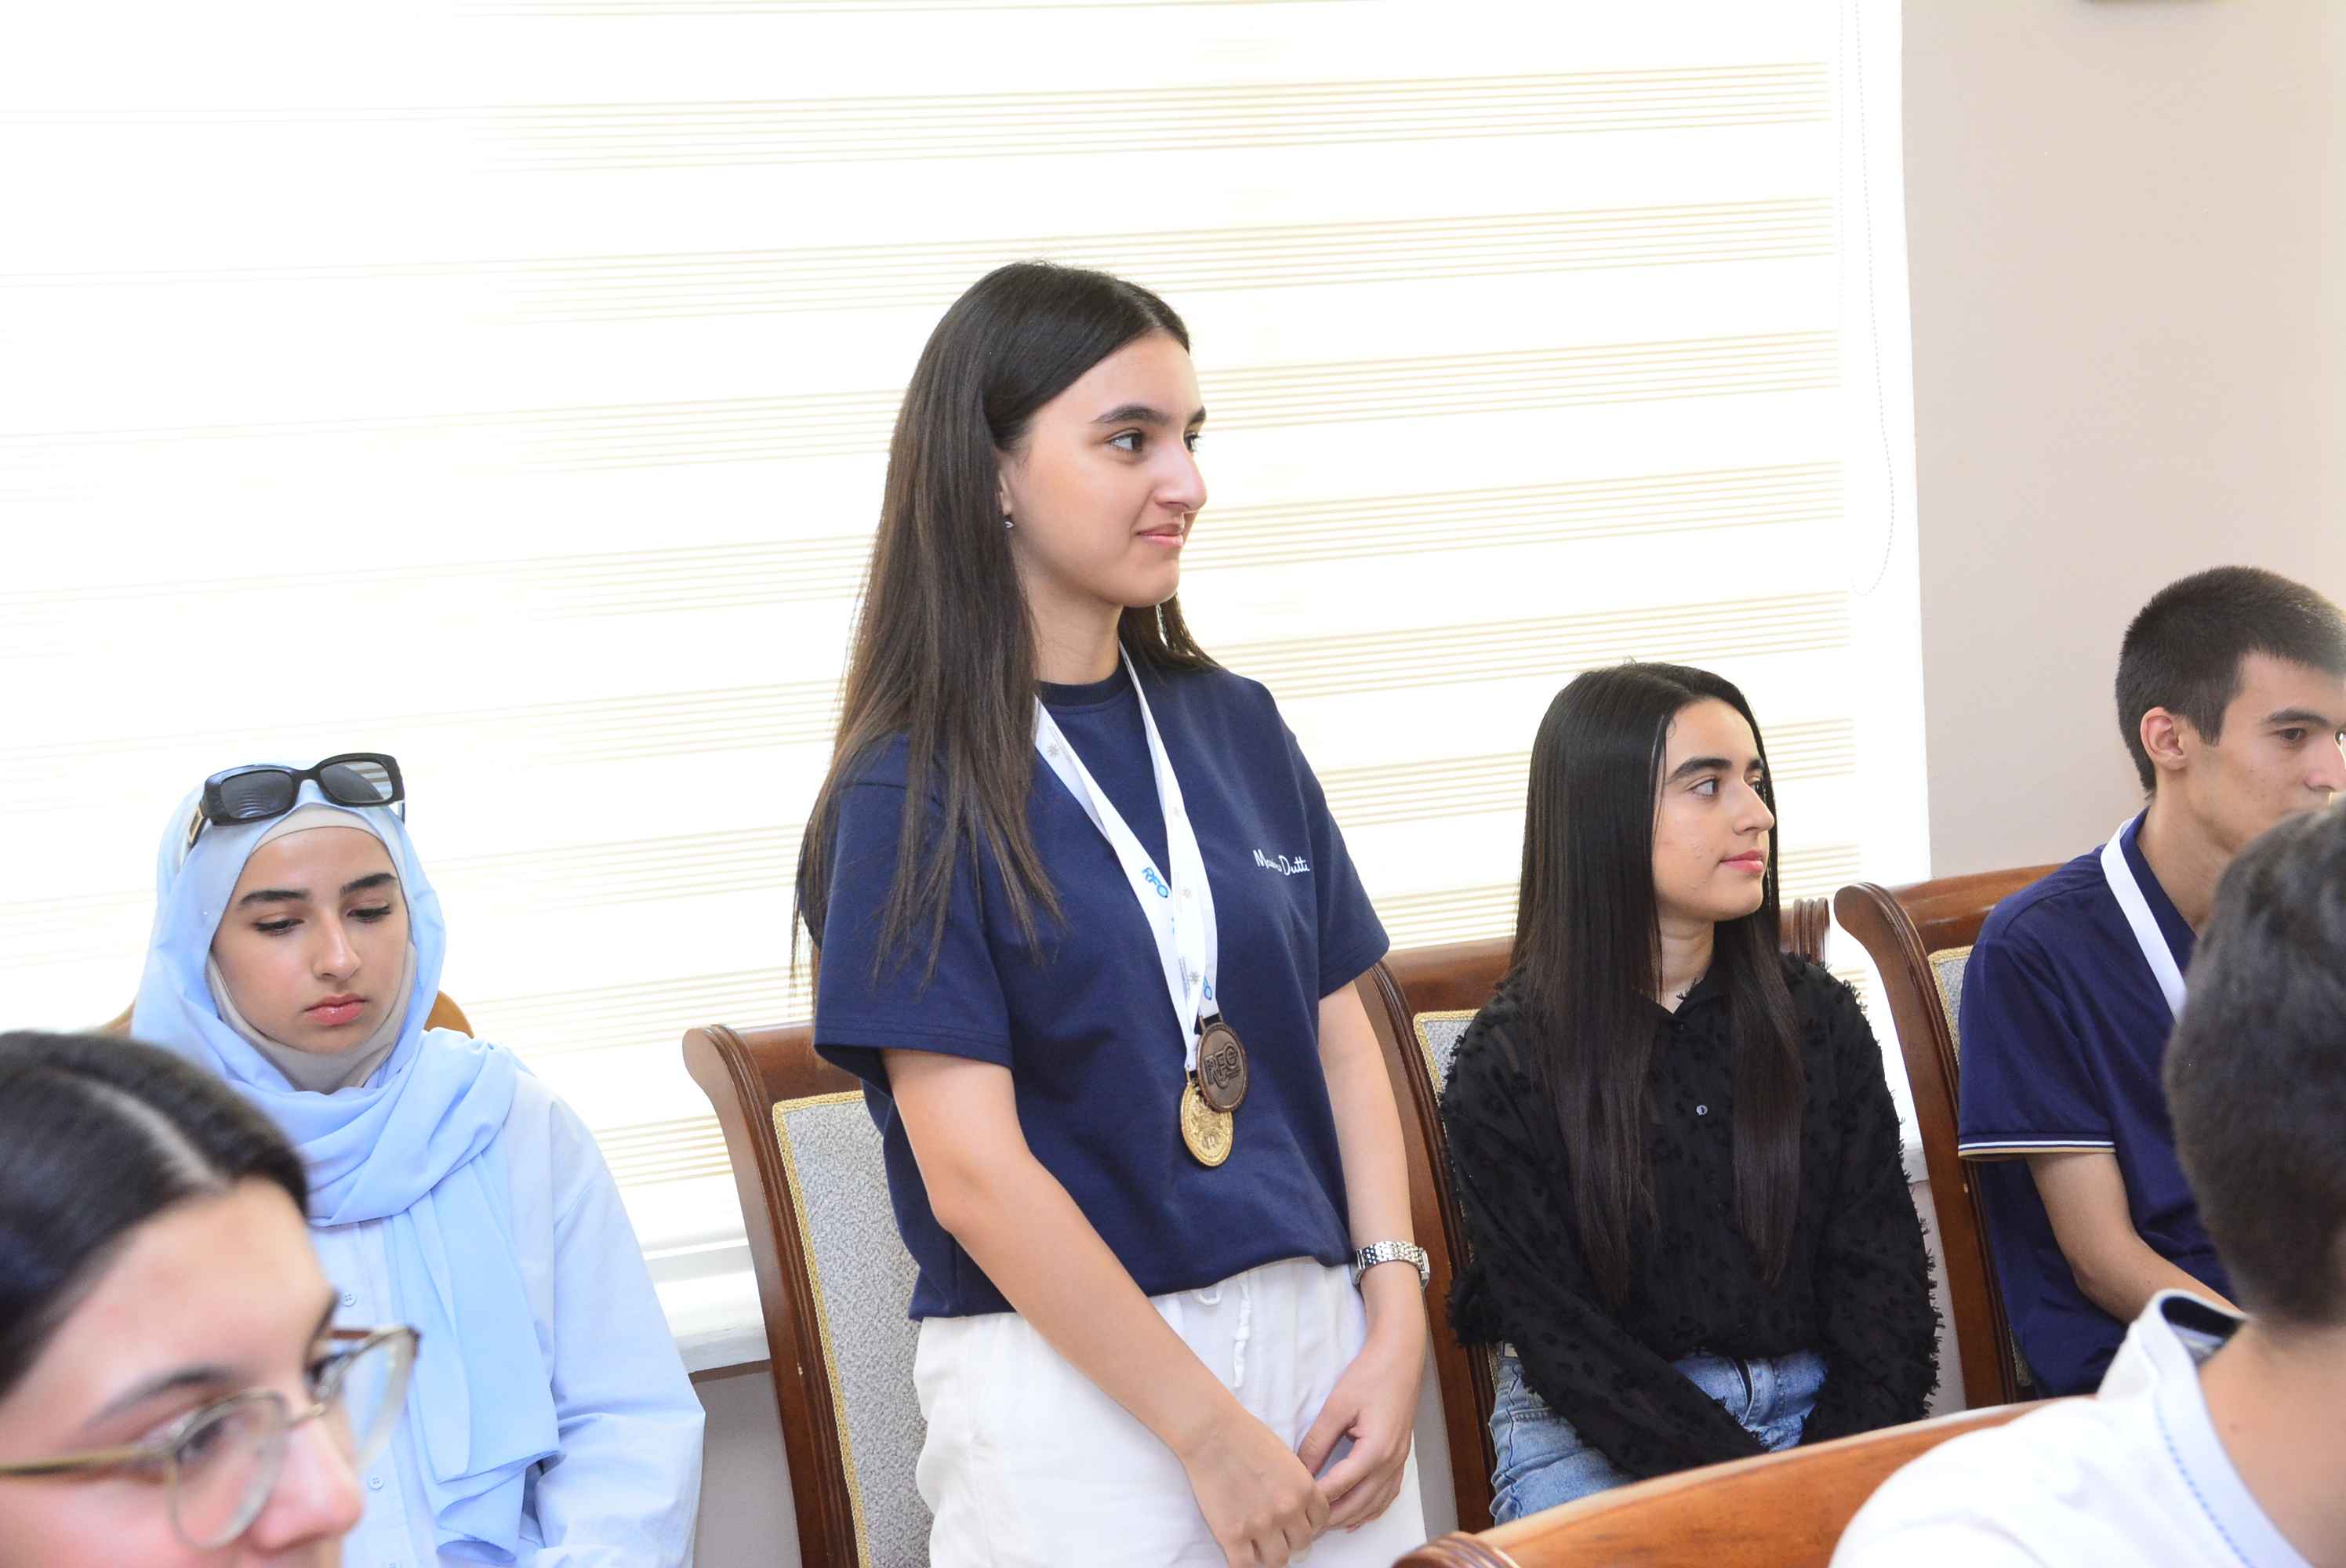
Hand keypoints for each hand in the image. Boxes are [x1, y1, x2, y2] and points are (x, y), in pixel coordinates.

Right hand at [1176, 1404, 1329, 1567]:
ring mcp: (1261, 1525)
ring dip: (1269, 1554)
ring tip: (1257, 1543)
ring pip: (1278, 1560)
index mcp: (1304, 1489)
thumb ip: (1296, 1486)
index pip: (1320, 1522)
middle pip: (1301, 1544)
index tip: (1295, 1522)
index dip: (1307, 1523)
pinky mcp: (1233, 1534)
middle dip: (1289, 1539)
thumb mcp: (1286, 1458)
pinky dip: (1243, 1563)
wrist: (1211, 1433)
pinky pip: (1244, 1566)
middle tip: (1274, 1532)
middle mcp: (1288, 1510)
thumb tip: (1297, 1510)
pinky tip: (1238, 1551)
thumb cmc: (1246, 1437)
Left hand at [1297, 1287, 1424, 1531]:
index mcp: (1375, 1451)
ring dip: (1350, 1517)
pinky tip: (1356, 1518)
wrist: (1400, 1358)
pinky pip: (1387, 1495)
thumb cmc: (1369, 1376)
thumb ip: (1317, 1441)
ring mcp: (1399, 1462)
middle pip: (1358, 1504)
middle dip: (1331, 1518)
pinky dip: (1370, 1510)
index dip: (1315, 1499)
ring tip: (1323, 1524)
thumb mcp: (1336, 1407)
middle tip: (1304, 1523)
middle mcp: (1391, 1463)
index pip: (1340, 1486)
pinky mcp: (1400, 1458)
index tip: (1294, 1506)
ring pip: (1374, 1505)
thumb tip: (1298, 1471)